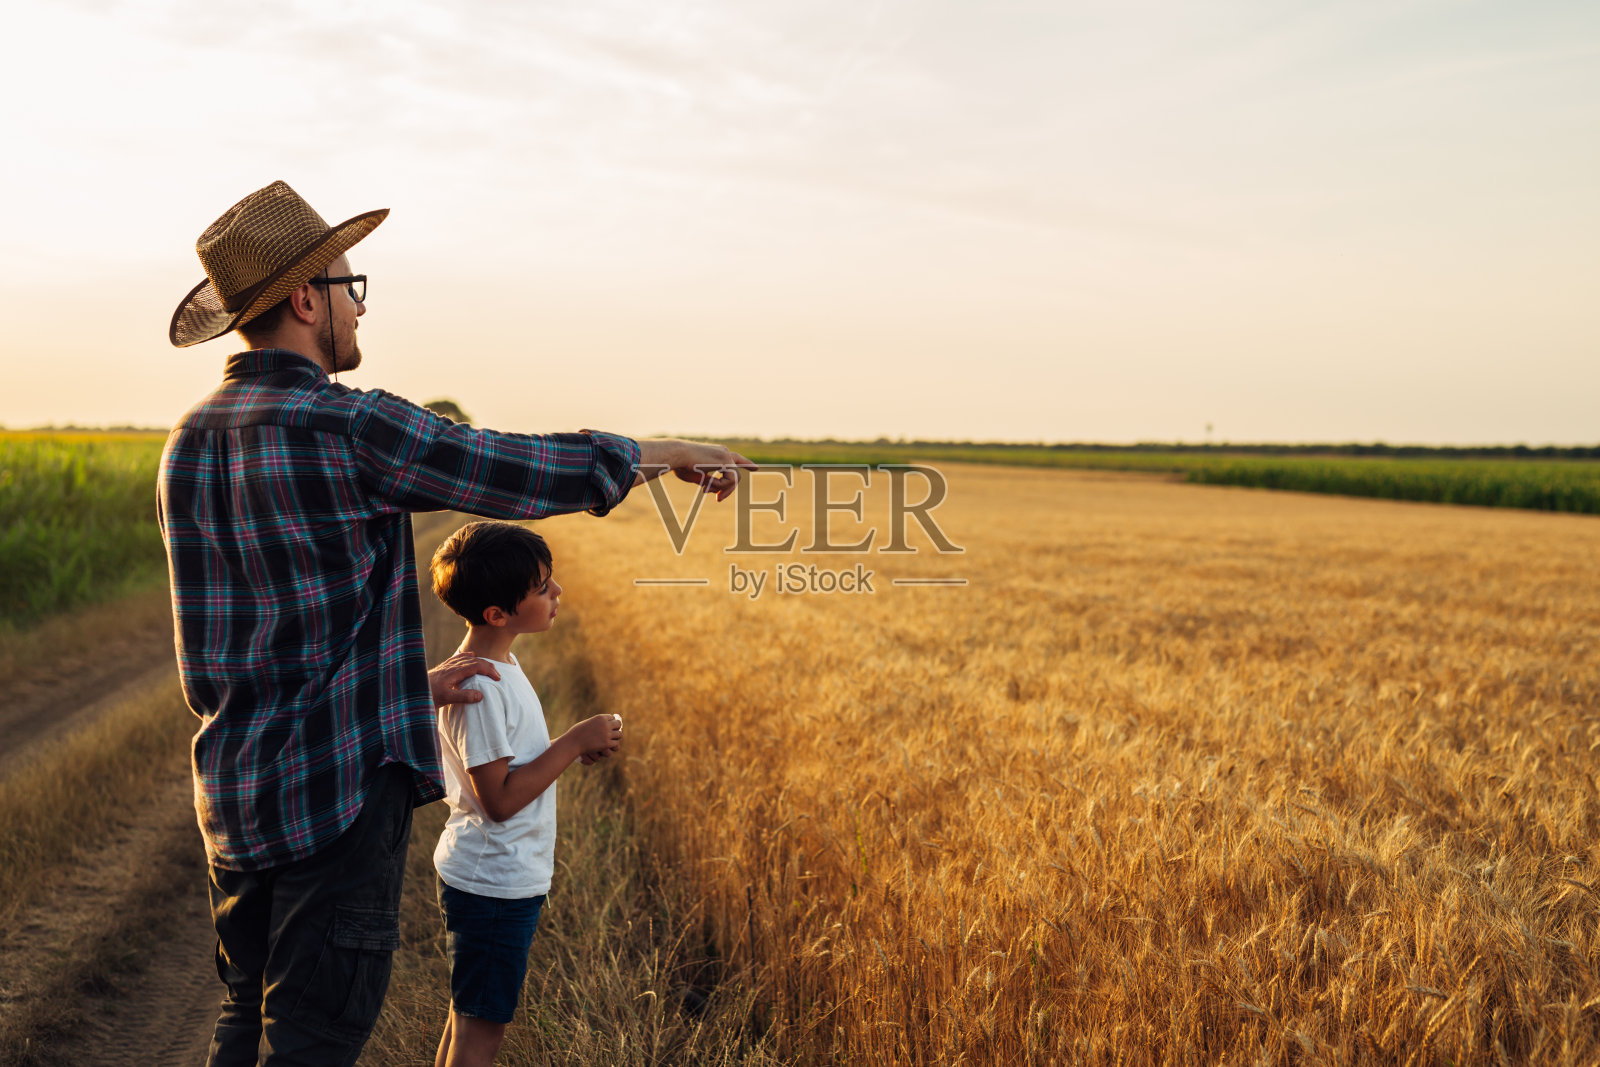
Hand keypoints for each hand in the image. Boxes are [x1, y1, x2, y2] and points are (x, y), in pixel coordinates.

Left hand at [429, 652, 500, 705]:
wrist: (411, 692)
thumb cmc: (428, 696)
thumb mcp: (446, 699)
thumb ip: (463, 697)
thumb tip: (481, 695)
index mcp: (454, 672)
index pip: (477, 666)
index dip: (489, 670)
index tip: (498, 679)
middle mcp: (451, 666)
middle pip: (474, 660)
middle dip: (488, 666)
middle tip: (498, 675)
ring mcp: (446, 665)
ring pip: (467, 658)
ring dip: (480, 662)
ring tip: (488, 668)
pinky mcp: (442, 668)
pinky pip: (458, 658)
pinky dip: (467, 656)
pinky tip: (470, 655)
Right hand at [566, 714, 622, 761]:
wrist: (573, 742)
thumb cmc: (577, 733)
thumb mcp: (588, 723)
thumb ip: (596, 723)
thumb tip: (604, 723)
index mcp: (600, 717)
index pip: (612, 717)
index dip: (611, 722)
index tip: (610, 726)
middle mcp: (605, 724)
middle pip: (618, 724)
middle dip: (616, 729)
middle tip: (612, 733)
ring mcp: (607, 734)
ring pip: (619, 735)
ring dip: (616, 737)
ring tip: (612, 740)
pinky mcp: (607, 743)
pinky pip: (616, 744)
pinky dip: (613, 746)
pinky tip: (609, 747)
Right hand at [635, 440, 756, 501]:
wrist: (676, 456)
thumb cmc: (681, 465)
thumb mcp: (696, 477)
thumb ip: (708, 482)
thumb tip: (716, 491)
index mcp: (716, 454)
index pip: (735, 458)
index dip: (746, 463)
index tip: (756, 468)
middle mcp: (724, 452)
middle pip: (736, 476)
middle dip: (728, 490)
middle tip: (718, 500)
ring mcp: (726, 455)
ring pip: (734, 480)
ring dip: (720, 488)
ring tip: (705, 488)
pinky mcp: (726, 460)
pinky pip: (730, 480)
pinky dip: (719, 485)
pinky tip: (707, 482)